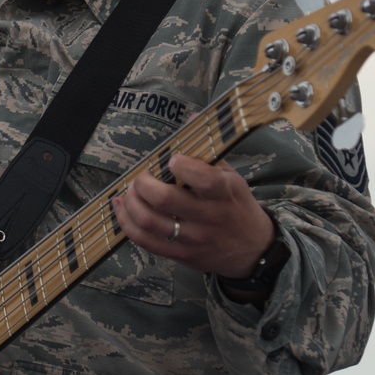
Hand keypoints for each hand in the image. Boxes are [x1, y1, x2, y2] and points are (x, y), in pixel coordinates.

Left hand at [112, 153, 274, 277]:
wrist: (253, 250)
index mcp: (224, 193)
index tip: (171, 159)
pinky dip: (127, 223)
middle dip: (143, 183)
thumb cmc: (236, 206)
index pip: (203, 178)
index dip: (181, 166)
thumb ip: (208, 153)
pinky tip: (122, 209)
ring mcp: (194, 238)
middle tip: (140, 177)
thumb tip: (189, 119)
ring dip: (131, 203)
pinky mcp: (182, 255)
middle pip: (166, 200)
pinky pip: (146, 241)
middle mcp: (209, 217)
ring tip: (129, 192)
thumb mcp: (232, 178)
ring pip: (150, 222)